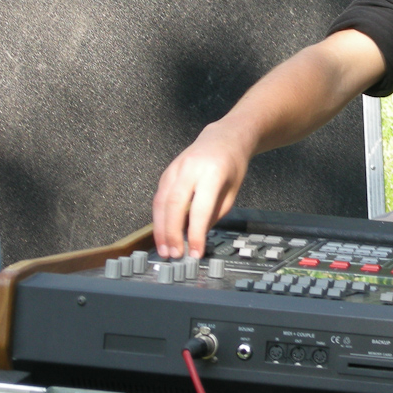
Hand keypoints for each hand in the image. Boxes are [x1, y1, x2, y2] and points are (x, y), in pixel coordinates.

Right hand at [152, 122, 251, 258]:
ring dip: (160, 229)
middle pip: (174, 205)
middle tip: (174, 255)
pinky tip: (162, 232)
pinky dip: (159, 217)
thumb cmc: (232, 166)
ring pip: (161, 202)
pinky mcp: (167, 171)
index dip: (196, 233)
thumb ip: (215, 213)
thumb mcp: (233, 191)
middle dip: (172, 234)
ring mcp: (176, 168)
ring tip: (165, 249)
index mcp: (212, 173)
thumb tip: (197, 237)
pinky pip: (159, 197)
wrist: (224, 138)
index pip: (201, 209)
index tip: (195, 253)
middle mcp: (191, 169)